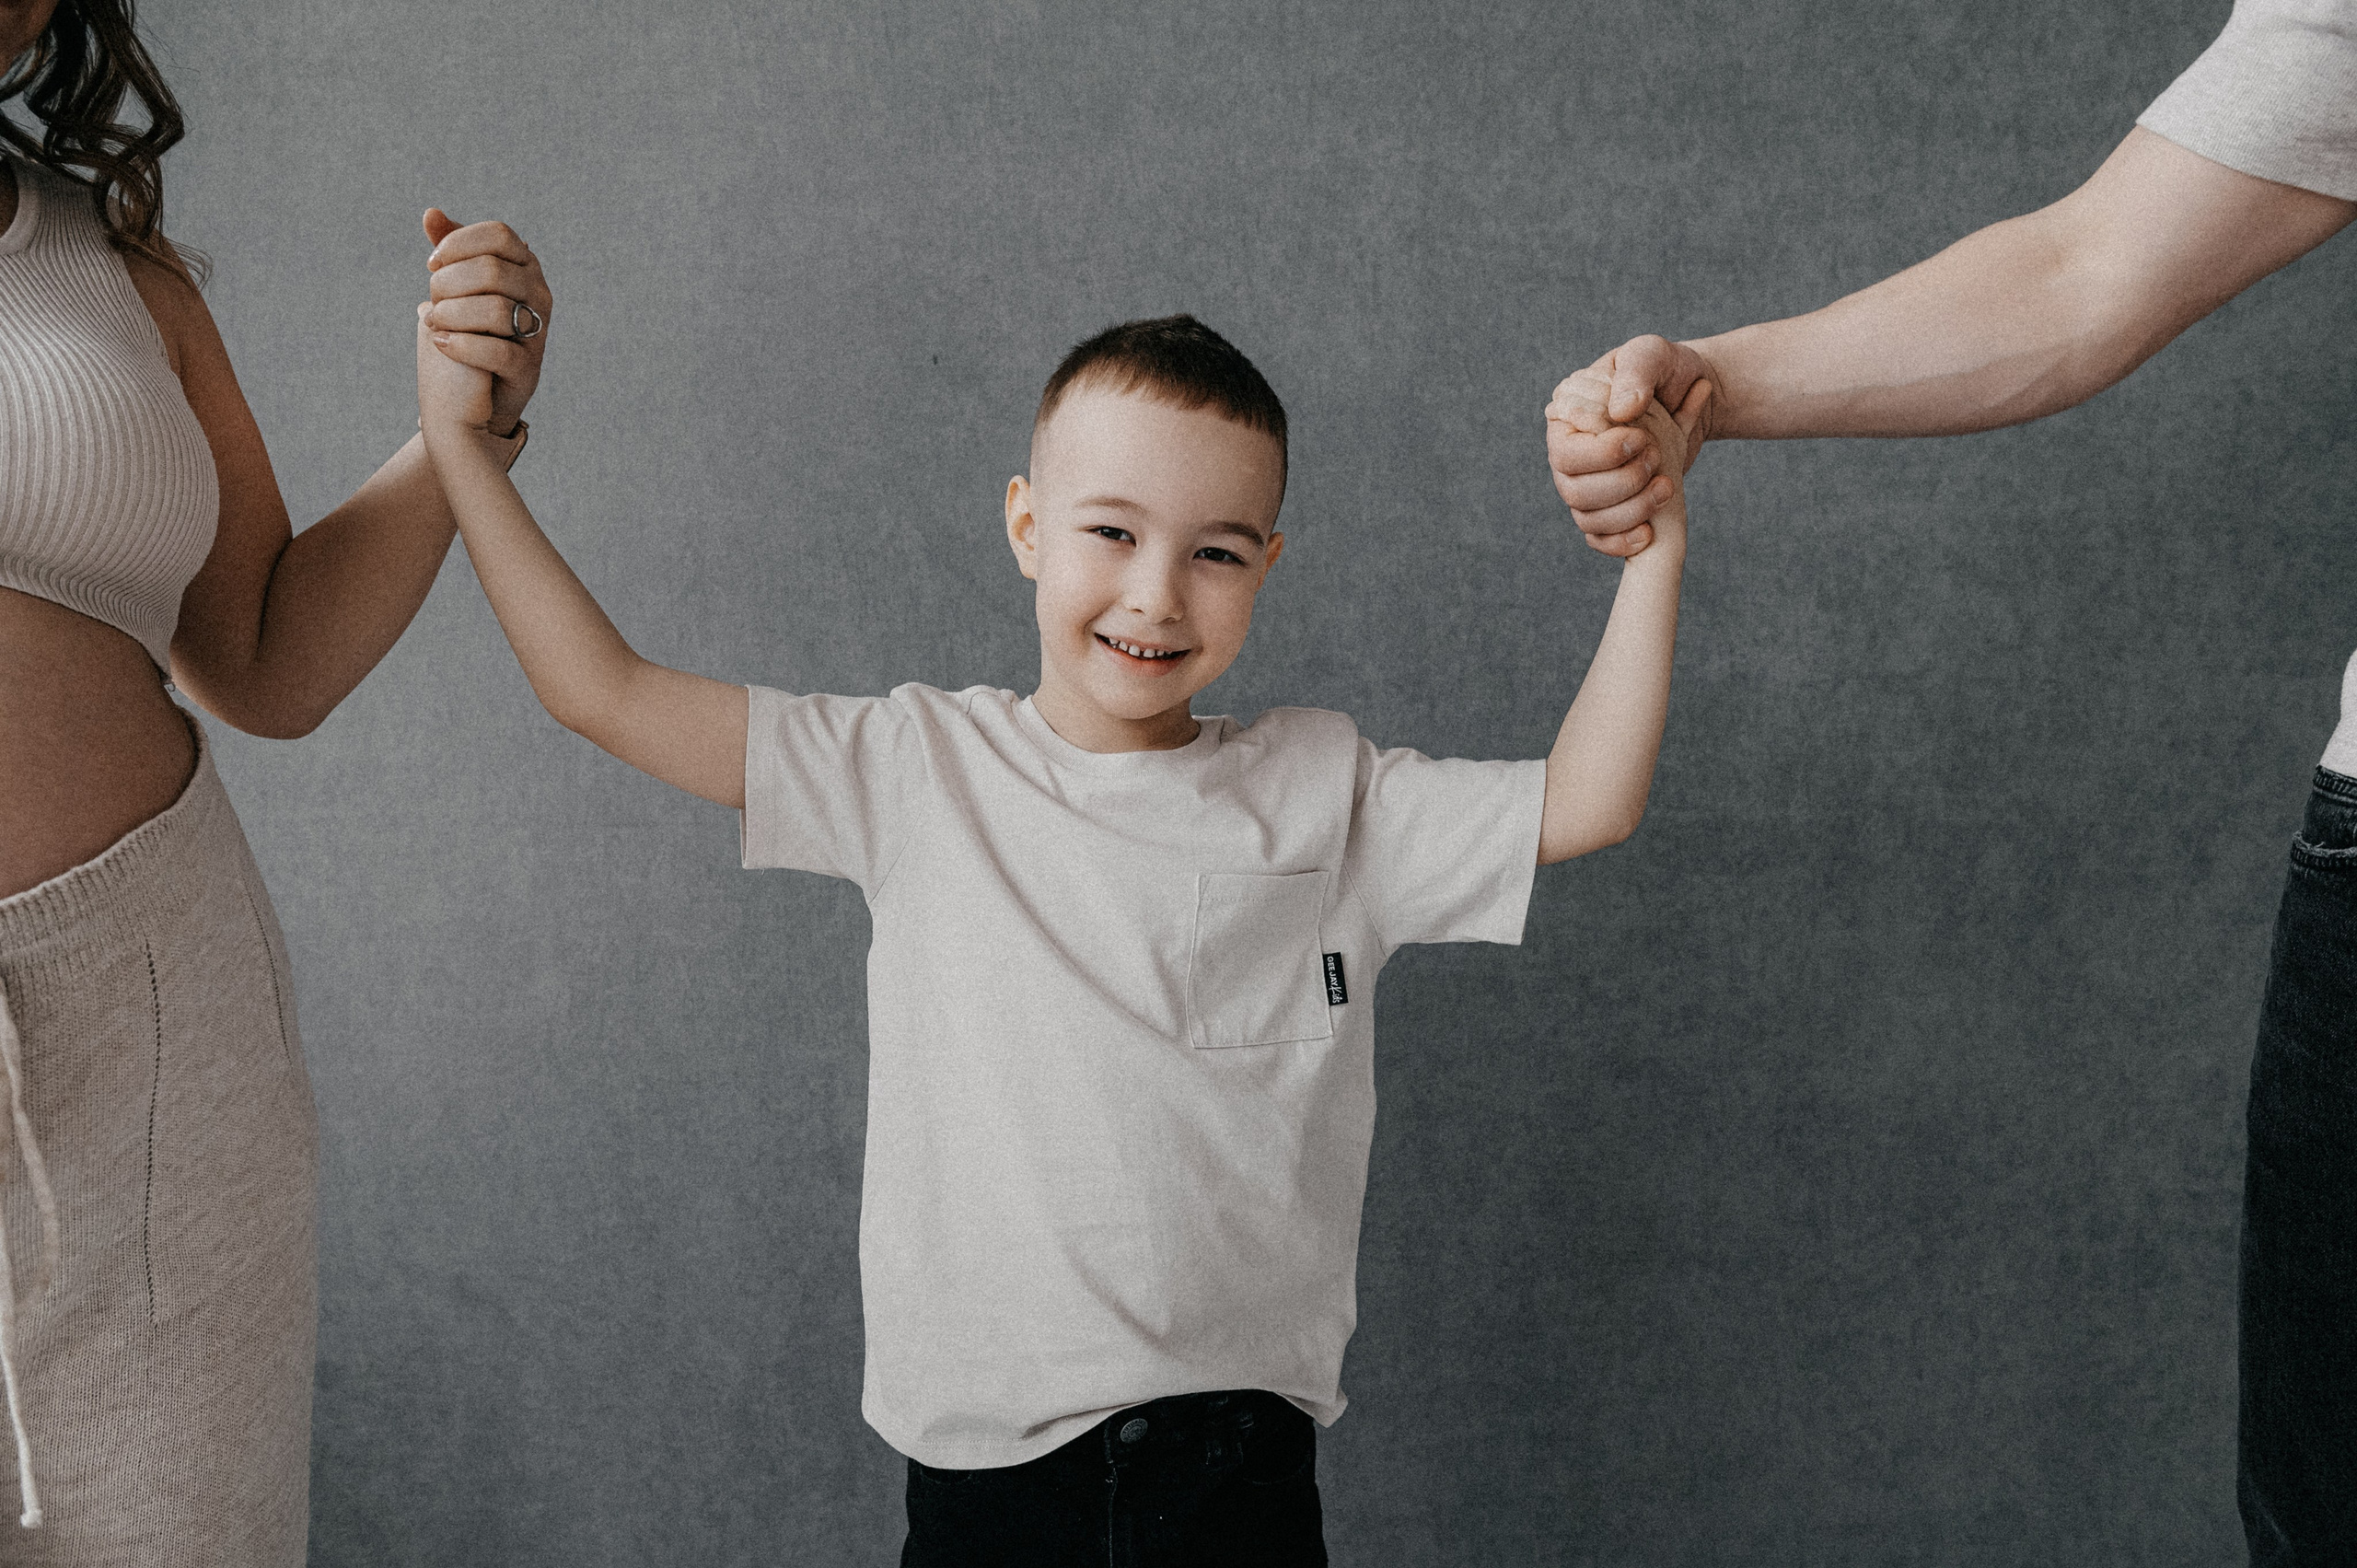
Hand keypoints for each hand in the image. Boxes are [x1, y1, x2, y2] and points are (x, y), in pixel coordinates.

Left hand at [420, 208, 550, 435]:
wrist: (480, 387)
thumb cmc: (471, 325)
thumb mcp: (461, 284)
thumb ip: (451, 249)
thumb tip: (430, 214)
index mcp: (525, 265)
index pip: (498, 235)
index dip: (459, 243)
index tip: (432, 263)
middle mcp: (539, 293)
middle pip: (492, 270)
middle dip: (449, 283)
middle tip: (431, 299)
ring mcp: (538, 331)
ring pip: (495, 310)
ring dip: (451, 315)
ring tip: (432, 323)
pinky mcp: (529, 368)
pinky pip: (497, 352)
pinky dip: (461, 346)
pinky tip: (441, 343)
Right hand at [1544, 334, 1715, 557]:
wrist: (1696, 395)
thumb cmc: (1667, 371)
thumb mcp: (1653, 355)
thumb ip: (1636, 372)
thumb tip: (1620, 412)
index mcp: (1568, 419)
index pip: (1564, 452)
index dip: (1601, 454)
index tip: (1641, 439)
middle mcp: (1570, 456)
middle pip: (1573, 491)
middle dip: (1621, 483)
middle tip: (1656, 459)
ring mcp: (1586, 486)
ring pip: (1588, 519)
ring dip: (1631, 510)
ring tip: (1668, 487)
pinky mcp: (1607, 509)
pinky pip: (1599, 539)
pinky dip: (1622, 542)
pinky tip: (1650, 531)